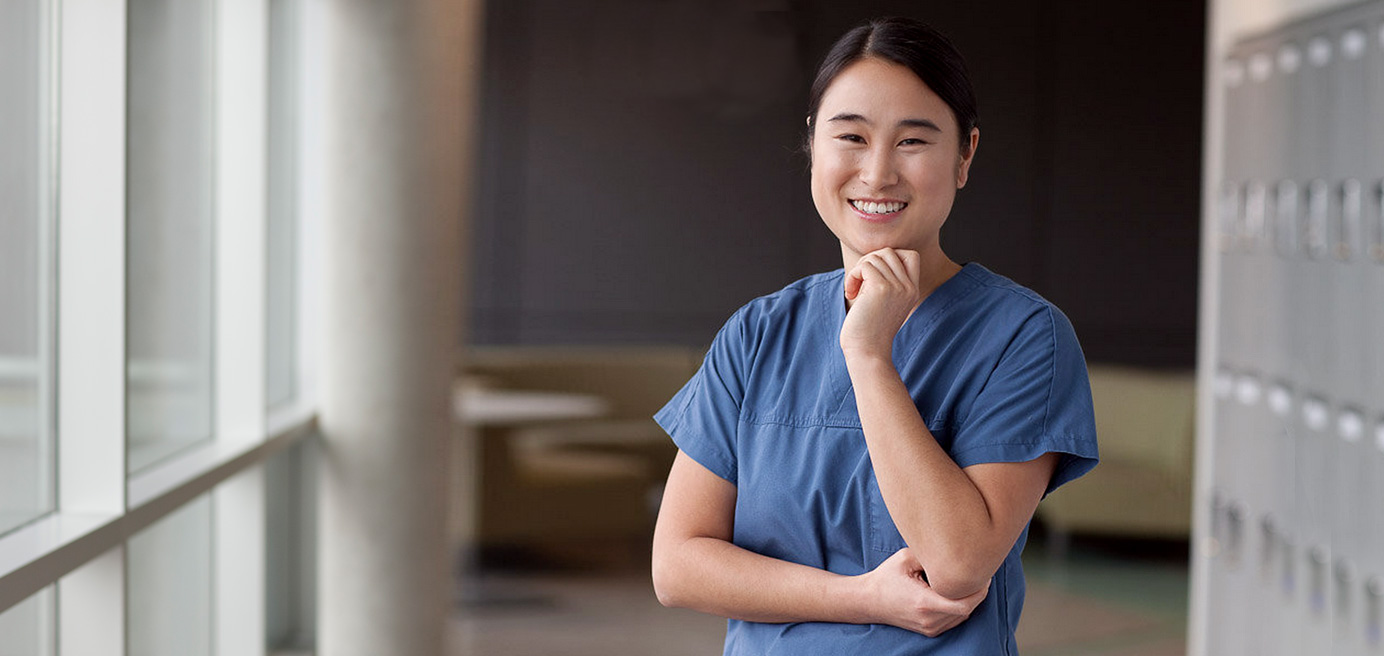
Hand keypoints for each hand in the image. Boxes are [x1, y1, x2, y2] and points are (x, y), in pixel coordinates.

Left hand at [840, 248, 922, 359]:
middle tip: (859, 283)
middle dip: (869, 262)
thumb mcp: (884, 303)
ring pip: (874, 257)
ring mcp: (897, 287)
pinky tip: (850, 293)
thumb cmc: (869, 331)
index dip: (889, 257)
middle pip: (889, 252)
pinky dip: (853, 276)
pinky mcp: (880, 288)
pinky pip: (864, 266)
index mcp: (913, 290)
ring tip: (854, 290)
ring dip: (858, 270)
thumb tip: (871, 258)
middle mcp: (908, 287)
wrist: (868, 352)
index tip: (874, 276)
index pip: (910, 255)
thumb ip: (886, 282)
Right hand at [856, 548, 988, 636]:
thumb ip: (930, 554)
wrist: (869, 601)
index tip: (982, 572)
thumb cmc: (887, 578)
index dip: (978, 589)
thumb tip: (954, 548)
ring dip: (971, 599)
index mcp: (924, 602)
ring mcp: (930, 627)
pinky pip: (955, 619)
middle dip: (978, 592)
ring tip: (971, 580)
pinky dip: (962, 606)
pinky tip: (960, 591)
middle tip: (981, 573)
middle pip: (968, 609)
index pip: (964, 604)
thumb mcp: (905, 558)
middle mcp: (929, 619)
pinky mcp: (930, 630)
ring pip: (964, 616)